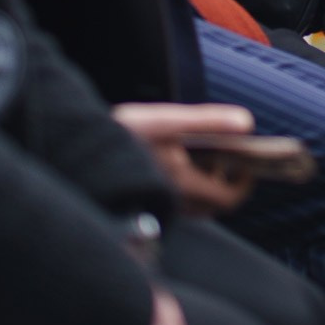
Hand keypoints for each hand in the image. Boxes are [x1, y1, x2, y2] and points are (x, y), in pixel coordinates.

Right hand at [113, 103, 255, 216]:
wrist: (77, 150)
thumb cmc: (123, 132)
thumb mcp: (166, 120)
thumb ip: (208, 121)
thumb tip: (247, 124)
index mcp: (182, 183)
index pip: (227, 199)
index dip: (244, 184)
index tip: (247, 165)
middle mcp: (172, 201)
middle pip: (214, 204)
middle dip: (226, 181)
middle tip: (228, 156)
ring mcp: (158, 204)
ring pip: (196, 204)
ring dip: (207, 183)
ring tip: (204, 154)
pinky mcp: (145, 201)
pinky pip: (178, 201)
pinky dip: (189, 185)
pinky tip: (179, 160)